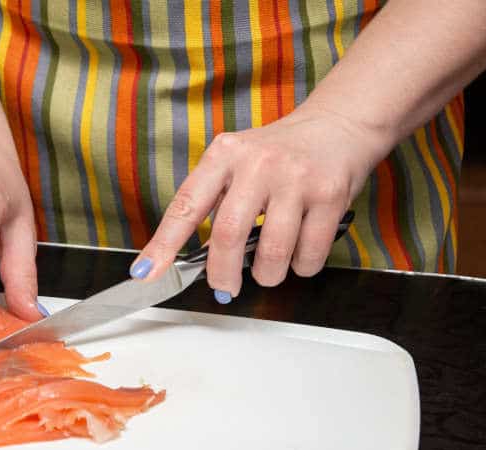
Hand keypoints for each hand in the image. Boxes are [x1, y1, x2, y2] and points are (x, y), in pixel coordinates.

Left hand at [129, 106, 388, 300]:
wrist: (339, 124)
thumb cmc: (281, 153)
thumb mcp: (238, 161)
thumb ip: (216, 200)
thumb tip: (196, 257)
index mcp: (225, 155)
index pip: (186, 205)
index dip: (163, 244)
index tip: (146, 272)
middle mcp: (258, 164)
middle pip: (229, 236)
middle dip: (222, 274)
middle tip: (224, 288)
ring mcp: (296, 179)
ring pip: (272, 254)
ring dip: (267, 275)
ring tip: (269, 268)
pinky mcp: (330, 195)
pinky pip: (308, 255)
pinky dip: (300, 267)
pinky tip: (299, 253)